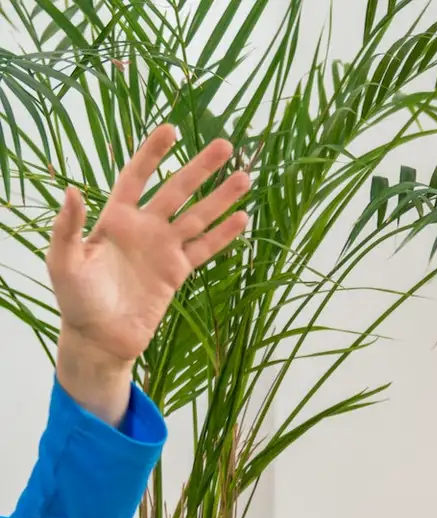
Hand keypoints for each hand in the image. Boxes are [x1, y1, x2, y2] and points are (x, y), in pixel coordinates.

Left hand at [51, 127, 251, 424]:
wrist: (101, 337)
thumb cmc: (76, 299)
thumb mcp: (62, 261)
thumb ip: (68, 226)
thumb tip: (72, 190)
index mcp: (114, 218)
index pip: (136, 177)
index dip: (152, 154)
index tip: (171, 130)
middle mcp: (144, 228)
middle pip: (177, 190)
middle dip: (200, 168)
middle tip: (225, 145)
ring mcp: (163, 249)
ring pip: (198, 217)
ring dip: (221, 199)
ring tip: (244, 178)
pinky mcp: (178, 273)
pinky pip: (205, 250)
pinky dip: (223, 236)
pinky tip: (242, 220)